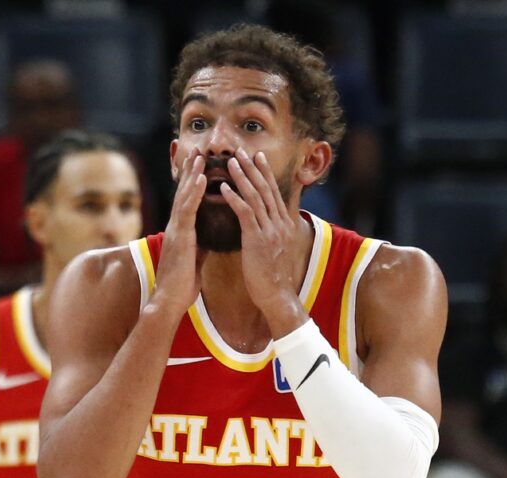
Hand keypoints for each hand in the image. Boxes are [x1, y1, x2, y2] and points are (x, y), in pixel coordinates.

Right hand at [153, 149, 207, 315]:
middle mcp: (176, 226)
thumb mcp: (194, 261)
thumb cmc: (181, 286)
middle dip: (191, 170)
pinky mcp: (179, 237)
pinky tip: (201, 177)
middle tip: (198, 149)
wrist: (169, 302)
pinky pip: (188, 210)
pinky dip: (194, 192)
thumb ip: (199, 247)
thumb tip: (207, 240)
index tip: (200, 165)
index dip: (192, 183)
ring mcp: (176, 230)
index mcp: (181, 232)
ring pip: (184, 195)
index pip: (187, 202)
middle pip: (184, 192)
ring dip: (192, 173)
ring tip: (200, 154)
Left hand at [220, 149, 307, 336]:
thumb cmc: (272, 278)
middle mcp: (279, 223)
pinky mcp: (258, 240)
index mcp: (283, 224)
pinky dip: (235, 199)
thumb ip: (271, 233)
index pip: (273, 193)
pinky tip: (223, 188)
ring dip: (242, 177)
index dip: (264, 174)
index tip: (256, 158)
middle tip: (242, 151)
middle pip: (265, 189)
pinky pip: (245, 214)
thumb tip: (266, 225)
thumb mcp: (275, 250)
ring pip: (255, 197)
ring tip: (229, 162)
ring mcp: (270, 230)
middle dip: (253, 168)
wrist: (277, 296)